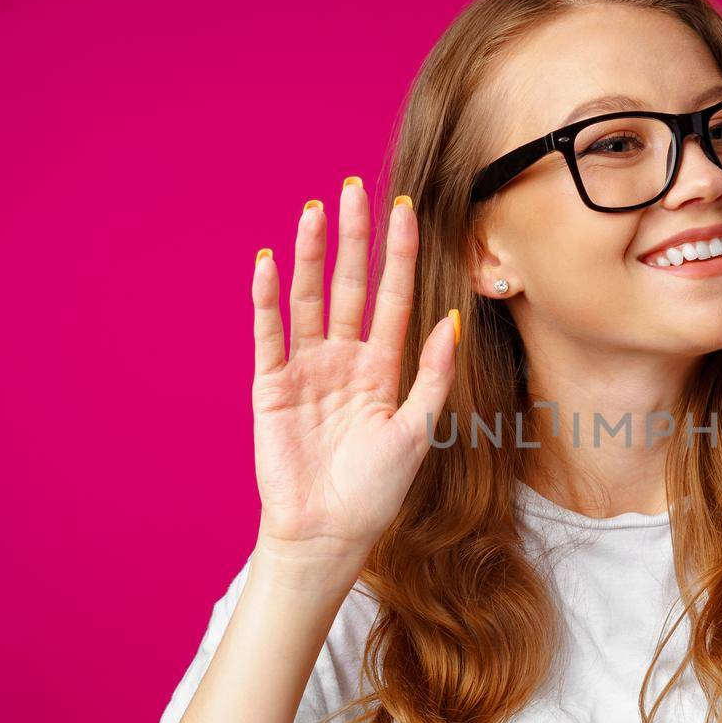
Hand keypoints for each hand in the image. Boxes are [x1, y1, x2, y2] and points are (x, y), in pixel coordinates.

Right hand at [249, 179, 457, 563]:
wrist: (328, 533)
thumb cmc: (376, 490)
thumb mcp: (417, 430)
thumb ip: (432, 374)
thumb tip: (453, 319)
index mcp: (382, 369)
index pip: (392, 298)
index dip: (397, 255)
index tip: (405, 209)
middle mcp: (343, 361)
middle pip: (348, 287)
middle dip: (353, 240)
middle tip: (353, 190)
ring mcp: (306, 370)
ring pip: (309, 301)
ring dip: (311, 256)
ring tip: (315, 211)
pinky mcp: (271, 387)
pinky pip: (269, 335)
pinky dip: (268, 299)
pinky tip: (270, 262)